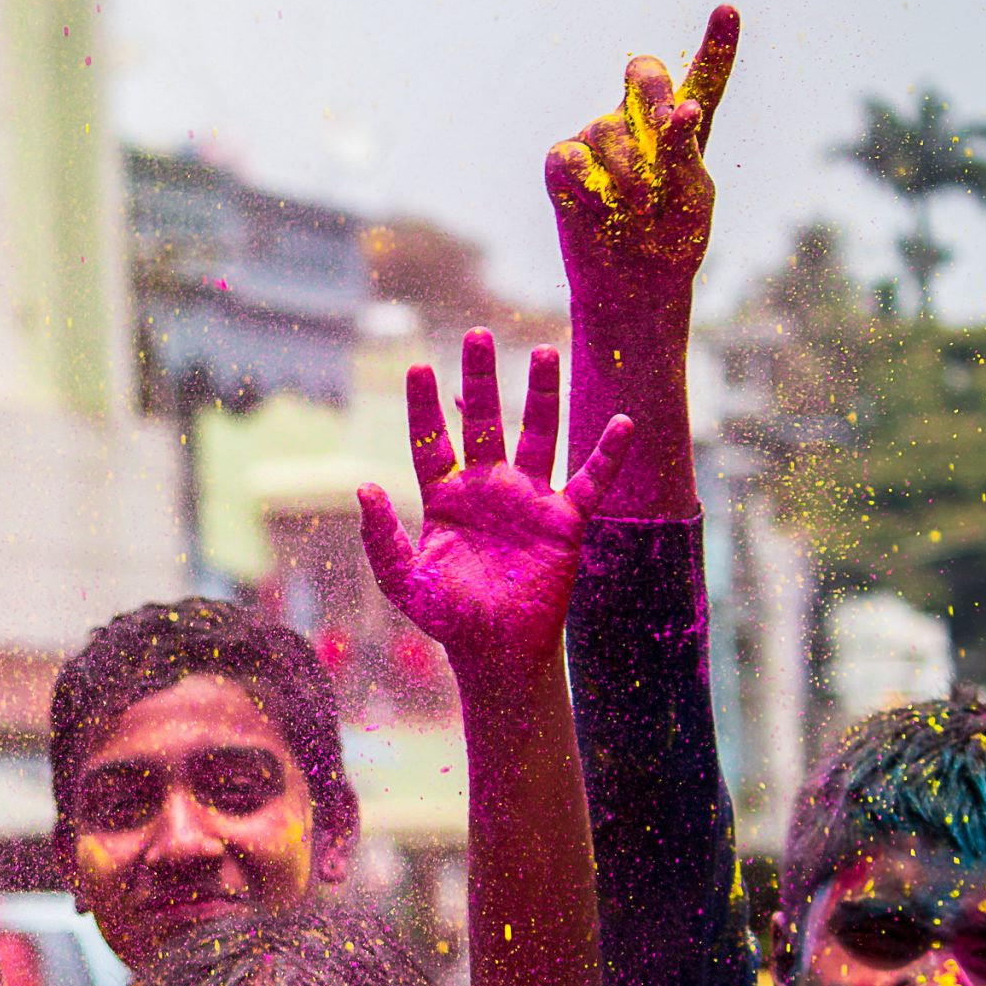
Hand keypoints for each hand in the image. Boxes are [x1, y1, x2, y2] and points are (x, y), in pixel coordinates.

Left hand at [358, 333, 631, 675]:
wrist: (495, 651)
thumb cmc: (447, 617)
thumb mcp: (403, 579)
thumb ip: (381, 536)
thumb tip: (363, 488)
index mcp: (446, 498)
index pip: (433, 441)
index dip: (425, 407)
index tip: (417, 366)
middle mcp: (488, 488)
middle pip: (485, 421)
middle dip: (480, 380)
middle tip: (476, 334)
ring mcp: (528, 499)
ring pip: (537, 435)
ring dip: (540, 395)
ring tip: (543, 352)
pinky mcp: (565, 520)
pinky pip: (590, 480)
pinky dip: (607, 454)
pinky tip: (622, 422)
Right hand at [547, 6, 738, 309]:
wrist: (629, 286)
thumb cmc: (669, 241)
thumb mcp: (691, 195)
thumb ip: (685, 148)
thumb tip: (676, 108)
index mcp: (684, 129)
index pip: (704, 79)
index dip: (716, 44)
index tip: (727, 10)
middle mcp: (638, 124)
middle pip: (644, 75)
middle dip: (653, 91)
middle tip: (666, 123)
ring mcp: (597, 140)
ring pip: (606, 128)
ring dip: (626, 172)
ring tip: (635, 209)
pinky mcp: (563, 162)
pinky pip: (569, 156)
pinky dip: (587, 183)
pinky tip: (598, 206)